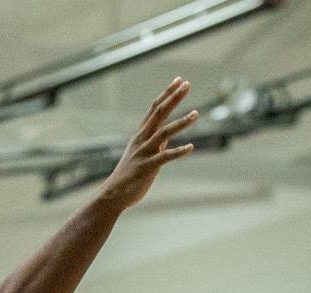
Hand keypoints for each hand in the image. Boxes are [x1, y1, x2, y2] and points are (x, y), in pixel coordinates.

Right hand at [98, 78, 198, 209]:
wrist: (113, 195)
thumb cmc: (129, 175)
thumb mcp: (143, 154)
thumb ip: (155, 144)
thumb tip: (167, 138)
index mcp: (141, 134)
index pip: (155, 108)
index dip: (167, 93)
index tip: (179, 80)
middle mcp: (142, 139)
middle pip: (159, 113)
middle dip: (174, 98)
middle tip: (187, 84)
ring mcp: (144, 152)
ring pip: (164, 132)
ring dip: (181, 123)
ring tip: (196, 114)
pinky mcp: (147, 168)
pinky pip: (165, 157)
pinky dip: (178, 152)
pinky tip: (191, 147)